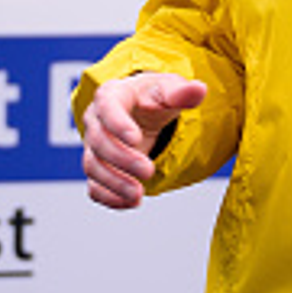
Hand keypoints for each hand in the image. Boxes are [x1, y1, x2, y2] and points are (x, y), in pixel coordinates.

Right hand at [80, 72, 205, 209]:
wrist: (143, 110)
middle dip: (122, 159)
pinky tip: (130, 202)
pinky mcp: (98, 167)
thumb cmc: (153, 97)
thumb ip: (181, 92)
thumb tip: (199, 89)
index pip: (107, 106)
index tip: (136, 137)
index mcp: (112, 95)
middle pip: (99, 141)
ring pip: (93, 166)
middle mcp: (97, 120)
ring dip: (114, 183)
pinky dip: (109, 197)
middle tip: (148, 170)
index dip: (117, 123)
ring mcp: (94, 146)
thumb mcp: (168, 89)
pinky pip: (94, 186)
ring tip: (138, 194)